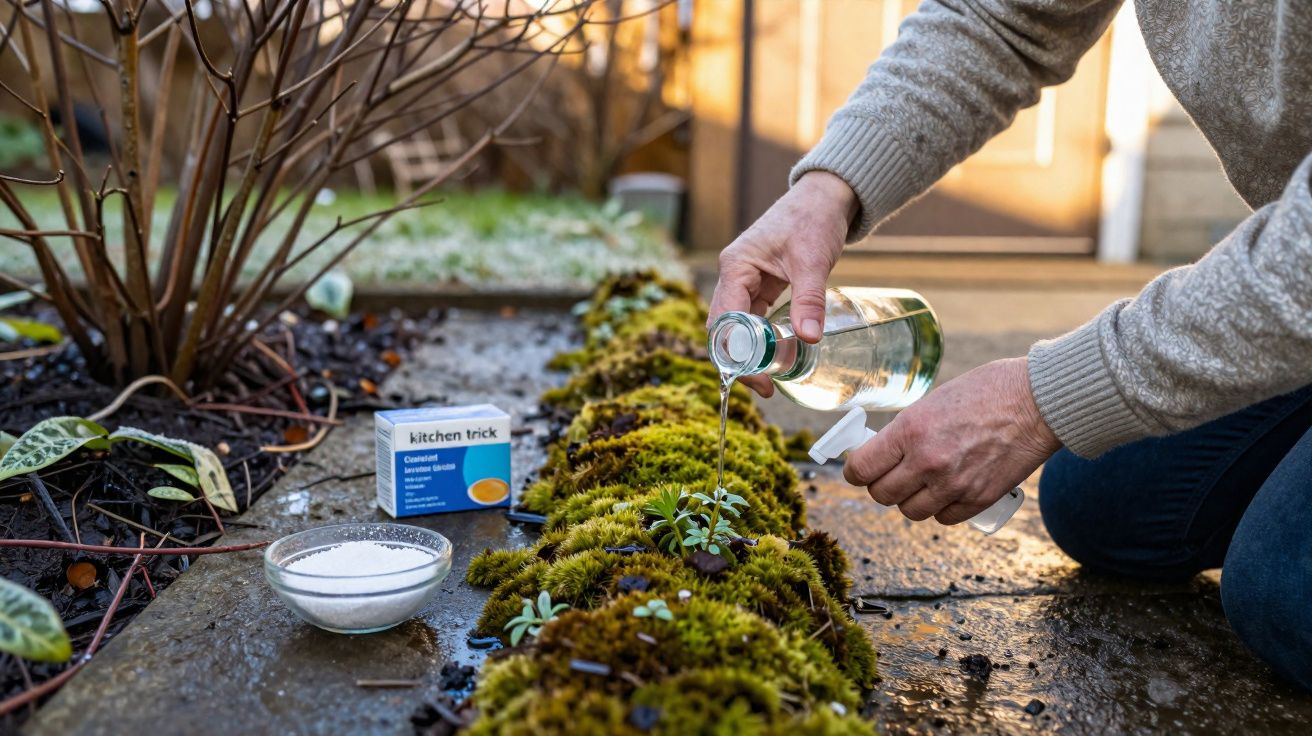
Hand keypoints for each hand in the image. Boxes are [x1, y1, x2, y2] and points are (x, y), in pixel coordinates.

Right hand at [707, 171, 856, 396]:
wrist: (825, 197)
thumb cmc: (813, 218)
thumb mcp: (812, 260)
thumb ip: (809, 299)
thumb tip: (808, 339)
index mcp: (735, 267)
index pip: (724, 321)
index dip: (737, 355)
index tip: (759, 378)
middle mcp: (734, 276)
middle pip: (724, 329)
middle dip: (740, 362)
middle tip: (765, 388)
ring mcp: (746, 281)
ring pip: (738, 327)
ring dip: (750, 354)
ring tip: (771, 380)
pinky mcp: (761, 285)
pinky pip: (754, 319)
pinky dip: (762, 340)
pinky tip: (776, 357)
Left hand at [843, 358, 1061, 524]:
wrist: (1039, 402)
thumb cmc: (988, 391)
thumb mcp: (933, 402)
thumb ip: (907, 431)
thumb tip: (886, 452)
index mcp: (910, 430)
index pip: (861, 469)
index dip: (856, 471)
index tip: (861, 469)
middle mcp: (927, 462)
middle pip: (882, 495)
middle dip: (882, 486)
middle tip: (892, 475)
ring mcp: (953, 484)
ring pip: (911, 511)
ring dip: (911, 499)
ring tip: (922, 483)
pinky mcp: (979, 499)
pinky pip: (944, 518)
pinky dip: (942, 508)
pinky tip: (948, 491)